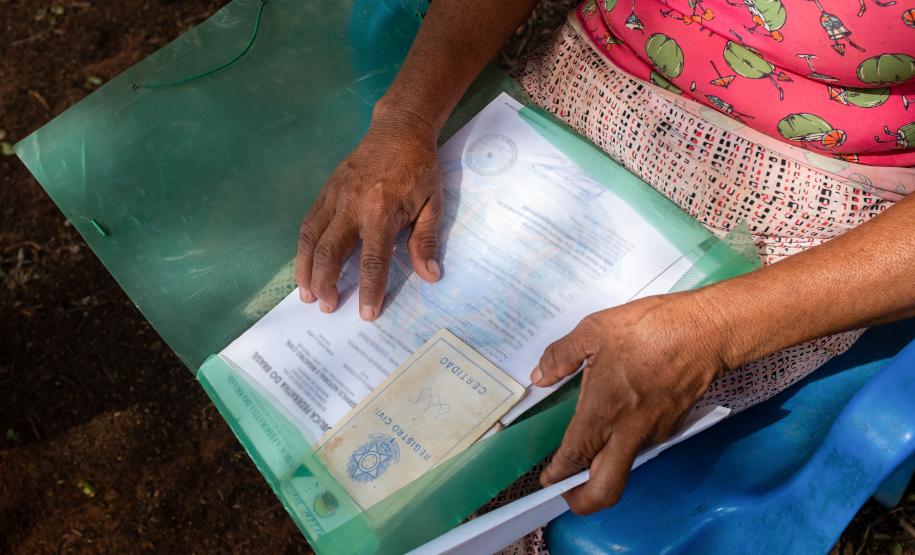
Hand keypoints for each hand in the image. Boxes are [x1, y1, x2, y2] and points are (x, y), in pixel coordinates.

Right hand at [295, 110, 442, 319]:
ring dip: (306, 269)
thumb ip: (426, 240)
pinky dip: (303, 247)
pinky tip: (304, 265)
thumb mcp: (433, 203)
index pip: (373, 260)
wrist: (398, 130)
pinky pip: (309, 223)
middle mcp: (353, 206)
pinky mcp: (326, 191)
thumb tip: (430, 275)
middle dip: (326, 283)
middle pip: (331, 252)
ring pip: (312, 238)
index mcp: (382, 211)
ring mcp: (335, 197)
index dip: (370, 289)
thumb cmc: (419, 169)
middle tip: (327, 307)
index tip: (367, 314)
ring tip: (306, 294)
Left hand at [531, 292, 729, 513]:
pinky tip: (618, 416)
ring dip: (602, 468)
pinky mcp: (671, 427)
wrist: (707, 331)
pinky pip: (640, 445)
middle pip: (605, 490)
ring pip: (623, 468)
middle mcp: (629, 432)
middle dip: (582, 500)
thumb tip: (540, 376)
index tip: (546, 479)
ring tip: (587, 445)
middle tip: (566, 488)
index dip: (557, 475)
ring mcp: (654, 433)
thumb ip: (561, 355)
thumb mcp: (594, 330)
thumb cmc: (650, 327)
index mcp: (603, 411)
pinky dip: (623, 443)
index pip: (574, 459)